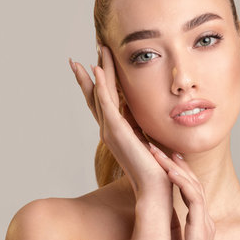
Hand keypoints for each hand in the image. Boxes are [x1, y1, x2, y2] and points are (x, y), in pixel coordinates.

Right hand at [69, 45, 170, 198]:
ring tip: (96, 51)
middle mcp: (109, 129)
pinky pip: (106, 103)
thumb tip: (153, 121)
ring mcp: (110, 129)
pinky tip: (97, 70)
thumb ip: (147, 130)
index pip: (104, 102)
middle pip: (96, 95)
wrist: (155, 188)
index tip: (93, 65)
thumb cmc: (157, 169)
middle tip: (82, 54)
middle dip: (91, 73)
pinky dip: (101, 85)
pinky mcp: (117, 130)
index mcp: (118, 131)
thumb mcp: (151, 142)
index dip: (97, 84)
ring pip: (101, 93)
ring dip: (99, 70)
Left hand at [148, 144, 214, 239]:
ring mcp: (206, 226)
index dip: (176, 173)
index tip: (162, 158)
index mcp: (199, 227)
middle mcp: (205, 223)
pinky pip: (194, 199)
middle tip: (158, 145)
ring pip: (194, 186)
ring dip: (175, 166)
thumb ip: (173, 238)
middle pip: (193, 184)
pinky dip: (182, 182)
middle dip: (175, 163)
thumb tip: (158, 229)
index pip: (190, 192)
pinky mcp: (202, 232)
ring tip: (157, 151)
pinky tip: (169, 170)